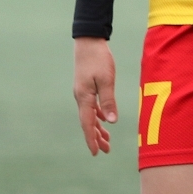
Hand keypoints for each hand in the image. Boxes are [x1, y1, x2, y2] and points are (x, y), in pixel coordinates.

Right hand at [73, 37, 116, 154]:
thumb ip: (108, 100)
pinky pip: (91, 106)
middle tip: (106, 151)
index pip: (87, 123)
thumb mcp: (106, 79)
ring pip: (90, 115)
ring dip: (98, 128)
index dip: (91, 139)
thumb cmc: (98, 58)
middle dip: (96, 138)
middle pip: (88, 122)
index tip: (95, 153)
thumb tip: (112, 121)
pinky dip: (98, 115)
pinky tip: (104, 120)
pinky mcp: (86, 86)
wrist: (88, 40)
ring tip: (106, 140)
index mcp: (84, 97)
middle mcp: (81, 97)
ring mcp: (82, 92)